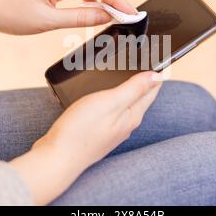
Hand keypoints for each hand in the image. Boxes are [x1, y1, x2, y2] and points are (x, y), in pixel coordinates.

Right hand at [10, 71, 162, 204]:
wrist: (57, 158)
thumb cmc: (81, 130)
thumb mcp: (111, 102)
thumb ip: (134, 88)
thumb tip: (158, 76)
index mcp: (133, 115)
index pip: (152, 89)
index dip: (155, 72)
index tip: (156, 57)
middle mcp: (126, 124)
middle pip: (140, 96)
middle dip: (142, 78)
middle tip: (141, 60)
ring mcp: (113, 130)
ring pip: (125, 103)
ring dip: (126, 88)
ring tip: (125, 72)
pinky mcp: (99, 132)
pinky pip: (112, 111)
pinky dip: (112, 98)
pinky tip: (103, 94)